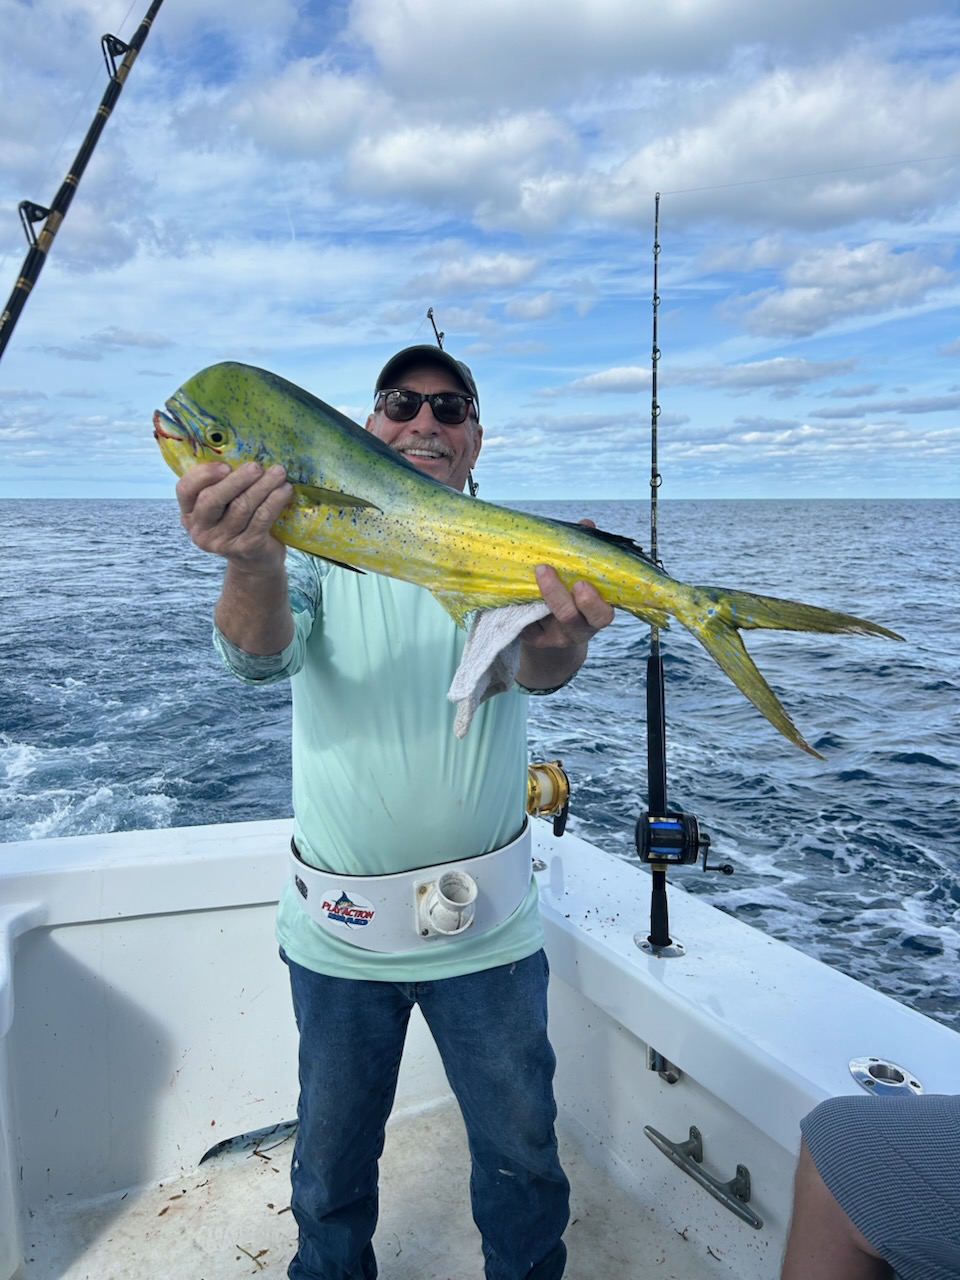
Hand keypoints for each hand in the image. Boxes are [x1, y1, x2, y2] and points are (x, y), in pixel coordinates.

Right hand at [176, 461, 292, 573]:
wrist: (256, 561)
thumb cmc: (239, 523)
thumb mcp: (223, 506)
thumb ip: (222, 484)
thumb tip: (241, 451)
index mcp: (189, 513)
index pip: (185, 489)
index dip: (203, 475)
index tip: (225, 465)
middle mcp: (200, 530)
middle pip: (213, 499)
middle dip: (237, 479)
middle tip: (257, 466)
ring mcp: (222, 542)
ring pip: (242, 507)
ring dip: (263, 486)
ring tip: (278, 473)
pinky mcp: (246, 548)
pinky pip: (261, 519)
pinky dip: (275, 501)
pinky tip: (285, 490)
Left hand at [522, 564, 614, 648]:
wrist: (559, 626)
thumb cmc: (577, 595)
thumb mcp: (586, 582)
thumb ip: (587, 559)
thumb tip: (587, 527)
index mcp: (596, 616)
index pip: (602, 615)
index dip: (592, 602)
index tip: (580, 583)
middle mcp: (579, 630)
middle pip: (568, 616)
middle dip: (555, 592)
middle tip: (544, 569)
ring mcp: (557, 637)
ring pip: (543, 618)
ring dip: (536, 593)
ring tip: (533, 571)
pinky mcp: (537, 640)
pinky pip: (527, 624)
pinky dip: (522, 604)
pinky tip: (519, 589)